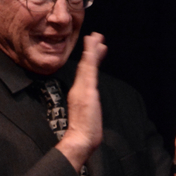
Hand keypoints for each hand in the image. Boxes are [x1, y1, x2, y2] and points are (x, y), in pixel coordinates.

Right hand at [56, 32, 106, 171]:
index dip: (90, 58)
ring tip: (96, 37)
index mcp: (79, 93)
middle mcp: (79, 88)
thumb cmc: (83, 133)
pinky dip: (91, 58)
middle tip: (96, 35)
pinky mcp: (86, 91)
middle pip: (86, 65)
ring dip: (92, 49)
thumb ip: (88, 107)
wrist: (79, 140)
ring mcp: (82, 89)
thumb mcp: (86, 116)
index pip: (86, 72)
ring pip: (87, 65)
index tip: (94, 47)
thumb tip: (90, 103)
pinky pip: (89, 71)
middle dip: (91, 49)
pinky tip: (95, 49)